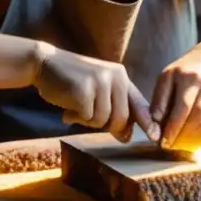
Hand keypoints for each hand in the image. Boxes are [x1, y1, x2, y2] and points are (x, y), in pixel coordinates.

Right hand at [33, 43, 155, 142]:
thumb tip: (126, 136)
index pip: (139, 103)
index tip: (155, 137)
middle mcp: (115, 76)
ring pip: (103, 120)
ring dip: (87, 121)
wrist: (45, 63)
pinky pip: (87, 118)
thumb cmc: (72, 81)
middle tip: (87, 118)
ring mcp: (100, 82)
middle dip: (106, 126)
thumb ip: (113, 109)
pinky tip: (67, 107)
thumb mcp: (98, 90)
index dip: (147, 122)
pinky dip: (76, 118)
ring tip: (75, 108)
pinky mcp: (84, 90)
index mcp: (121, 76)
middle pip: (122, 118)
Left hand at [150, 46, 200, 151]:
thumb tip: (154, 129)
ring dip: (191, 136)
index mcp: (178, 73)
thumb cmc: (184, 72)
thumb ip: (160, 101)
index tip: (158, 139)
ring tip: (180, 145)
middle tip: (168, 146)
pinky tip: (195, 141)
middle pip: (189, 110)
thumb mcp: (168, 78)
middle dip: (178, 132)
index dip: (165, 123)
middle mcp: (197, 79)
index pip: (169, 100)